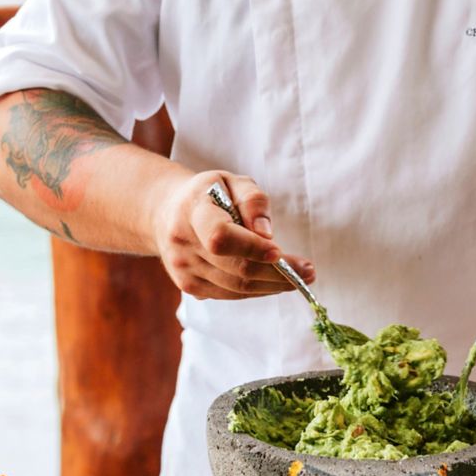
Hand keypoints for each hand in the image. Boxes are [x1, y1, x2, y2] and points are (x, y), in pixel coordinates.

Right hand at [153, 170, 314, 299]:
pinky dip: (258, 290)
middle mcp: (183, 244)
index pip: (221, 237)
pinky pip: (231, 295)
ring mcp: (184, 270)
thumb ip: (253, 200)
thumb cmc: (208, 194)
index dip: (252, 248)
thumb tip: (266, 234)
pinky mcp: (190, 287)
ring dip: (273, 286)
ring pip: (237, 287)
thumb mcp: (232, 181)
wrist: (166, 213)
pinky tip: (275, 281)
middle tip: (308, 271)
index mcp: (191, 211)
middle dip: (277, 273)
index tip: (279, 252)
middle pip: (236, 268)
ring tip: (299, 278)